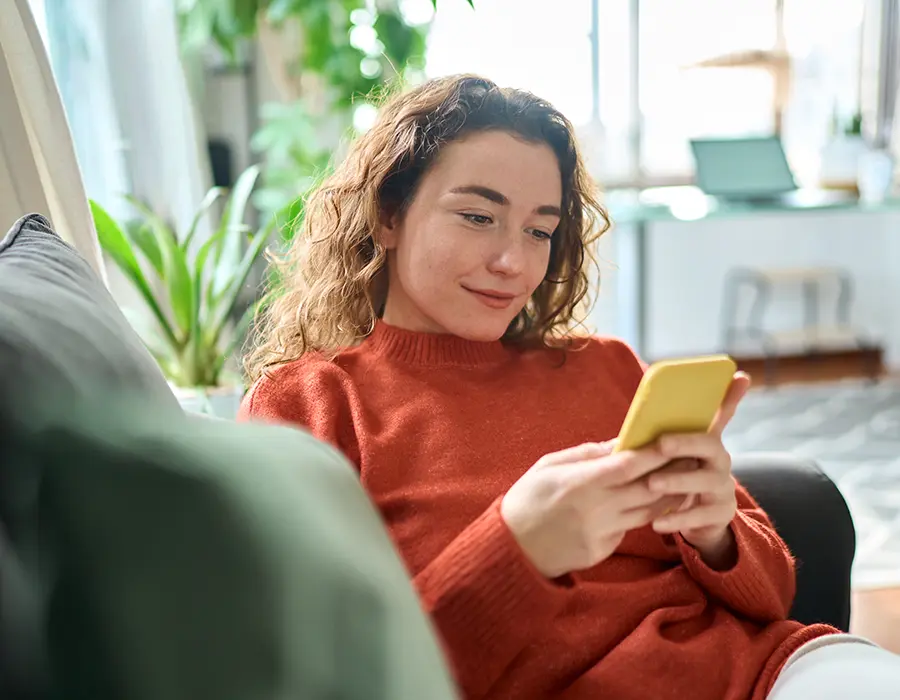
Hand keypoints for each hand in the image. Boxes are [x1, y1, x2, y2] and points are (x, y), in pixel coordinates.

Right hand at [501, 442, 685, 578]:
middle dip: (672, 473)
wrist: (512, 547)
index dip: (654, 453)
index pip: (628, 465)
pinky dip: (641, 516)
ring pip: (647, 513)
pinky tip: (651, 505)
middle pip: (647, 489)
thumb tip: (619, 443)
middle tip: (691, 458)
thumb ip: (586, 454)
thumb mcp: (549, 466)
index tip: (672, 441)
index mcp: (581, 483)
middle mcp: (596, 509)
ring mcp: (601, 533)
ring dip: (667, 497)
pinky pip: (628, 529)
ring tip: (684, 481)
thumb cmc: (527, 498)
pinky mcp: (602, 550)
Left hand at [645, 372, 751, 565]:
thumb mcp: (673, 455)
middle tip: (661, 444)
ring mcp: (723, 487)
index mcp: (708, 441)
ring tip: (651, 484)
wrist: (698, 520)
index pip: (722, 413)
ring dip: (676, 480)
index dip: (731, 396)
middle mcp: (720, 461)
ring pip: (704, 481)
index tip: (740, 376)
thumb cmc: (679, 476)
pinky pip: (699, 515)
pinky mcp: (720, 514)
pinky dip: (676, 518)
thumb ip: (663, 433)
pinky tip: (657, 522)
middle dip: (685, 442)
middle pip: (710, 445)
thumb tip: (643, 413)